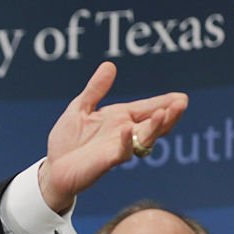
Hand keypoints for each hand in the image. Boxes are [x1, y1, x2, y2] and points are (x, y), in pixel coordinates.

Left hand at [38, 61, 187, 212]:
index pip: (146, 108)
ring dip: (156, 126)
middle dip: (169, 114)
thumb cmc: (67, 140)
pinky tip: (128, 129)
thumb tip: (109, 65)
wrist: (52, 168)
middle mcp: (124, 133)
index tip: (181, 97)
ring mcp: (117, 147)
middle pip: (153, 124)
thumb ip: (95, 89)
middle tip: (182, 103)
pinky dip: (126, 141)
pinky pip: (122, 151)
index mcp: (119, 118)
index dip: (164, 102)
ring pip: (144, 138)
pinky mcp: (107, 161)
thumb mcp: (80, 108)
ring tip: (165, 113)